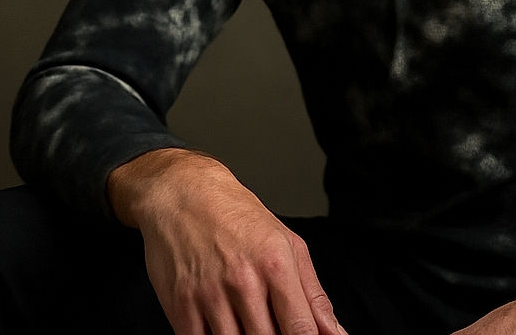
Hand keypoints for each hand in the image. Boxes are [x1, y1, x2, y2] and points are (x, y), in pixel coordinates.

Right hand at [108, 148, 345, 334]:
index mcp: (276, 263)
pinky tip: (223, 327)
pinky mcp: (181, 306)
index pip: (301, 329)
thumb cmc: (237, 216)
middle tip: (272, 326)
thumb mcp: (287, 242)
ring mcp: (209, 295)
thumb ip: (313, 293)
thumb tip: (335, 333)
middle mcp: (243, 280)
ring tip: (248, 323)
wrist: (184, 194)